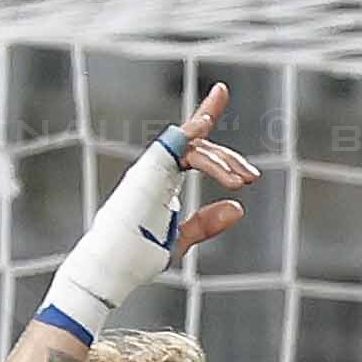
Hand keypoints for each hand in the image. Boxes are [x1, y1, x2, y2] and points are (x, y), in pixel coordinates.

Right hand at [41, 85, 264, 331]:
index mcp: (163, 179)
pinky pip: (170, 148)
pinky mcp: (146, 176)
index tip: (220, 90)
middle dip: (228, 157)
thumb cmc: (137, 257)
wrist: (110, 270)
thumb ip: (207, 223)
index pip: (189, 144)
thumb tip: (238, 208)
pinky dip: (188, 134)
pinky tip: (205, 122)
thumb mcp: (181, 239)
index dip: (205, 114)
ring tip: (243, 179)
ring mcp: (150, 171)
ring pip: (193, 148)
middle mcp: (156, 169)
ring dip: (220, 160)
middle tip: (251, 177)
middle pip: (198, 146)